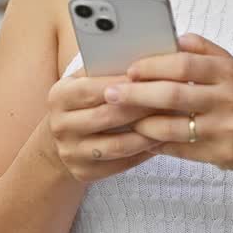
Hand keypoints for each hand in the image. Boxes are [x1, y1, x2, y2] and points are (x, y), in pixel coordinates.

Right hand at [45, 70, 164, 182]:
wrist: (61, 137)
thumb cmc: (84, 100)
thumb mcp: (85, 80)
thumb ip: (107, 70)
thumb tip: (146, 59)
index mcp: (59, 96)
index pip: (95, 88)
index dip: (126, 84)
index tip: (155, 77)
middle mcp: (60, 125)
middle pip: (109, 117)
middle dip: (143, 107)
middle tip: (172, 100)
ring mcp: (70, 152)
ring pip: (117, 145)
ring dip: (148, 134)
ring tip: (171, 123)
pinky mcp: (82, 172)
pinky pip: (120, 164)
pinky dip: (143, 153)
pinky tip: (161, 141)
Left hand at [111, 34, 232, 174]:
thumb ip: (203, 50)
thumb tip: (171, 37)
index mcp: (228, 72)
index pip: (184, 64)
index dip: (153, 66)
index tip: (129, 68)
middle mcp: (228, 98)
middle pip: (174, 95)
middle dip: (137, 94)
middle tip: (110, 93)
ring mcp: (225, 128)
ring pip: (173, 126)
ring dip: (141, 122)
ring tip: (120, 117)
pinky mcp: (220, 154)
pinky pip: (179, 149)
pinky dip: (157, 143)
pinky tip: (141, 137)